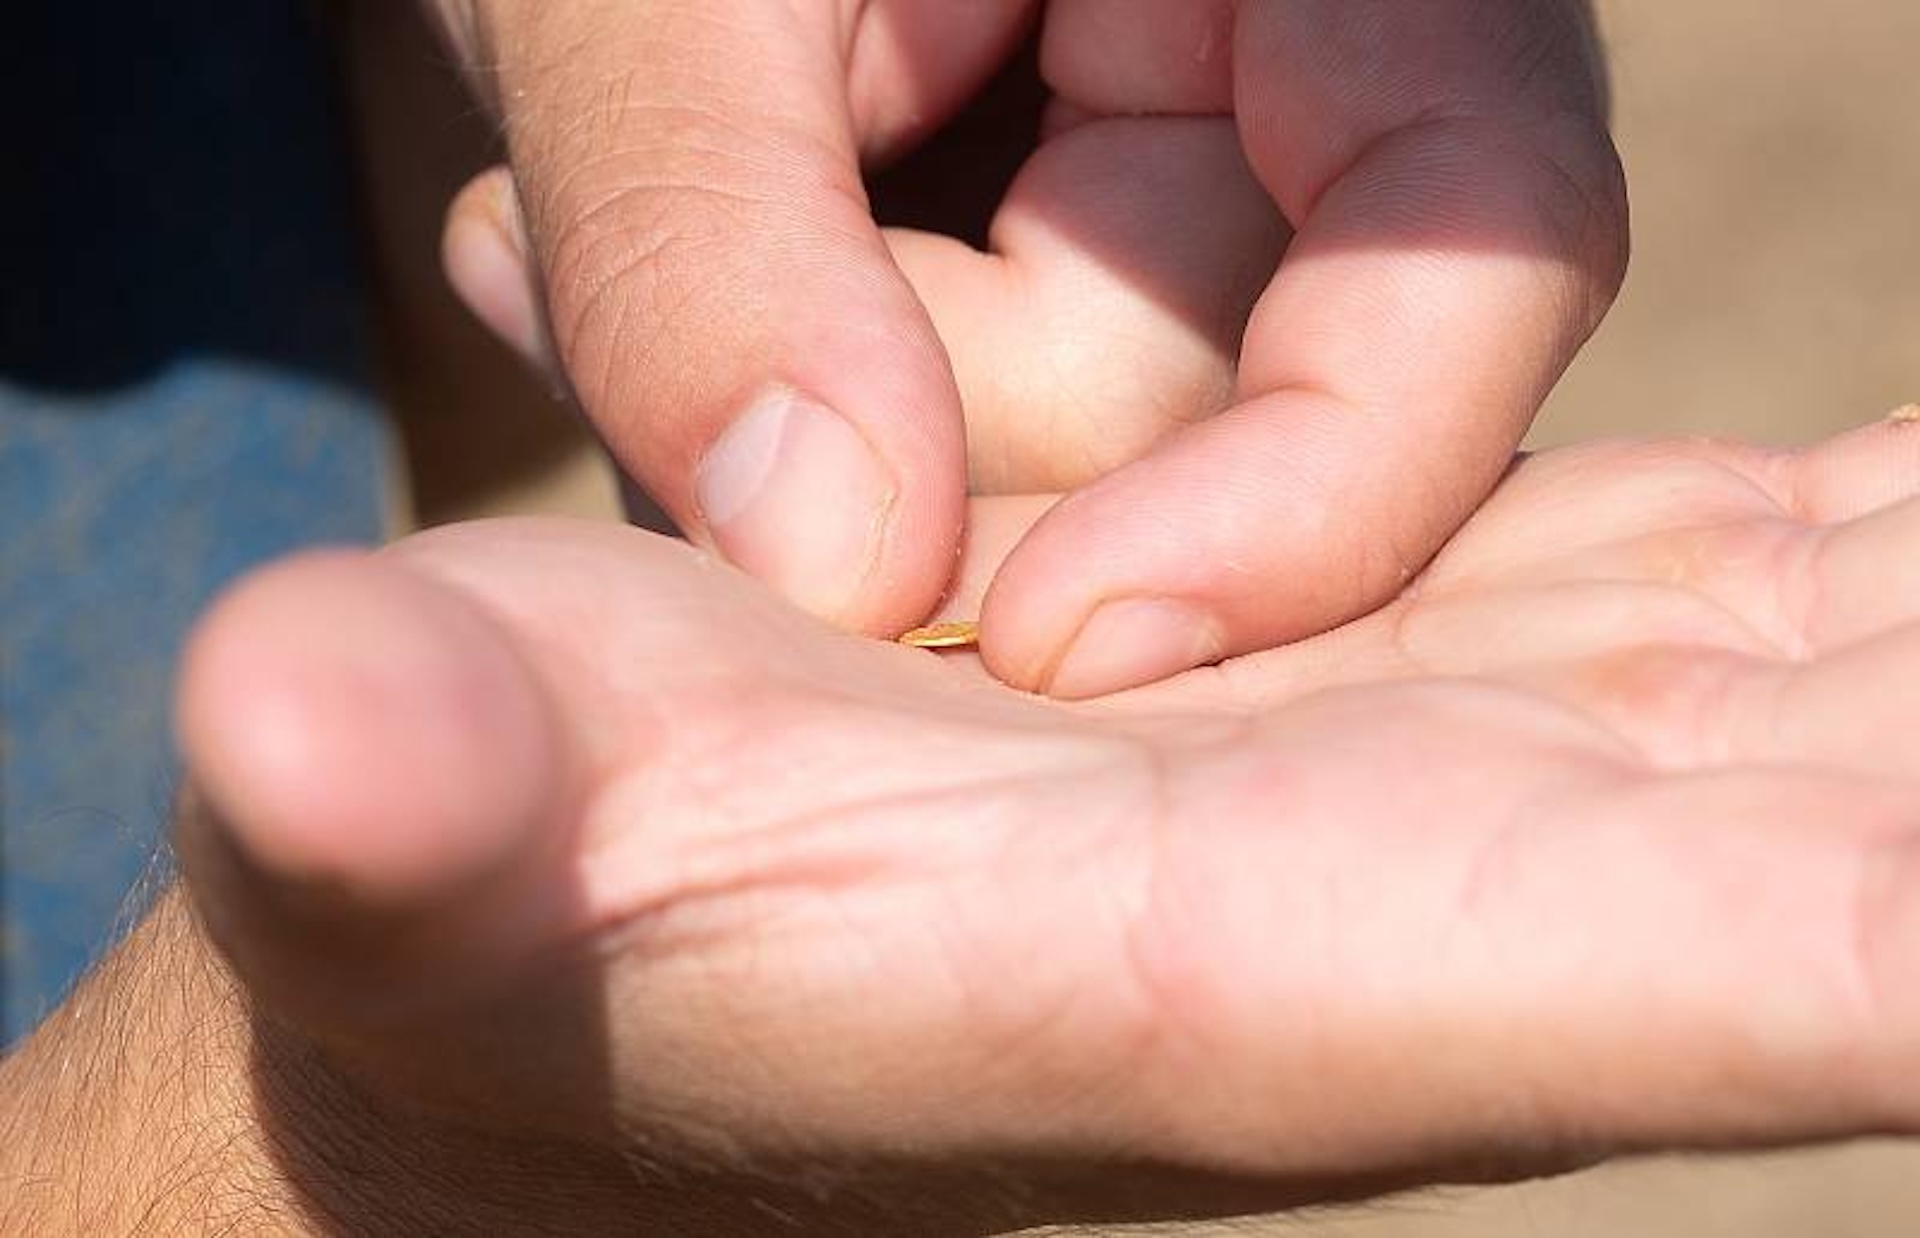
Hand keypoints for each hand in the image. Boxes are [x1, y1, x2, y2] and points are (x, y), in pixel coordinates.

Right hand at [164, 418, 1919, 1230]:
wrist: (545, 954)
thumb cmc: (463, 911)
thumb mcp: (384, 829)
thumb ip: (381, 796)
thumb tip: (312, 739)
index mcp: (1167, 976)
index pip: (1639, 957)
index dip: (1884, 915)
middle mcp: (1364, 913)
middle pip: (1834, 837)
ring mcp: (1413, 805)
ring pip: (1813, 701)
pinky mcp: (1394, 714)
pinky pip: (1720, 621)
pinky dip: (1877, 571)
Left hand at [427, 0, 1626, 695]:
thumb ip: (712, 244)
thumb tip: (843, 580)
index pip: (1482, 251)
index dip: (1322, 486)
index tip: (1049, 639)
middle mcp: (1301, 112)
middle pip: (1215, 423)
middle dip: (898, 434)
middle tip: (544, 274)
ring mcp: (1187, 213)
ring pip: (1067, 486)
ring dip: (798, 445)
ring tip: (527, 253)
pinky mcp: (1068, 291)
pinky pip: (965, 466)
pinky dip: (786, 437)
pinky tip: (625, 298)